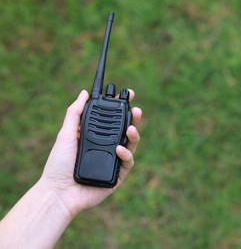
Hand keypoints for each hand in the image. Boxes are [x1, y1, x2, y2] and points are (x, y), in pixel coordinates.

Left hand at [39, 89, 141, 216]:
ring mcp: (113, 161)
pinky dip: (125, 154)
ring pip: (131, 145)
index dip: (121, 107)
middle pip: (125, 130)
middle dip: (134, 119)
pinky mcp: (118, 175)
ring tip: (131, 128)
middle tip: (137, 110)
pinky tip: (119, 149)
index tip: (128, 94)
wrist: (59, 192)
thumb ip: (75, 113)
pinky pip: (128, 162)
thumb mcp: (66, 134)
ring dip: (134, 135)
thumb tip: (84, 93)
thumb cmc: (58, 165)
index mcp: (95, 136)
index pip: (112, 119)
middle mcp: (106, 147)